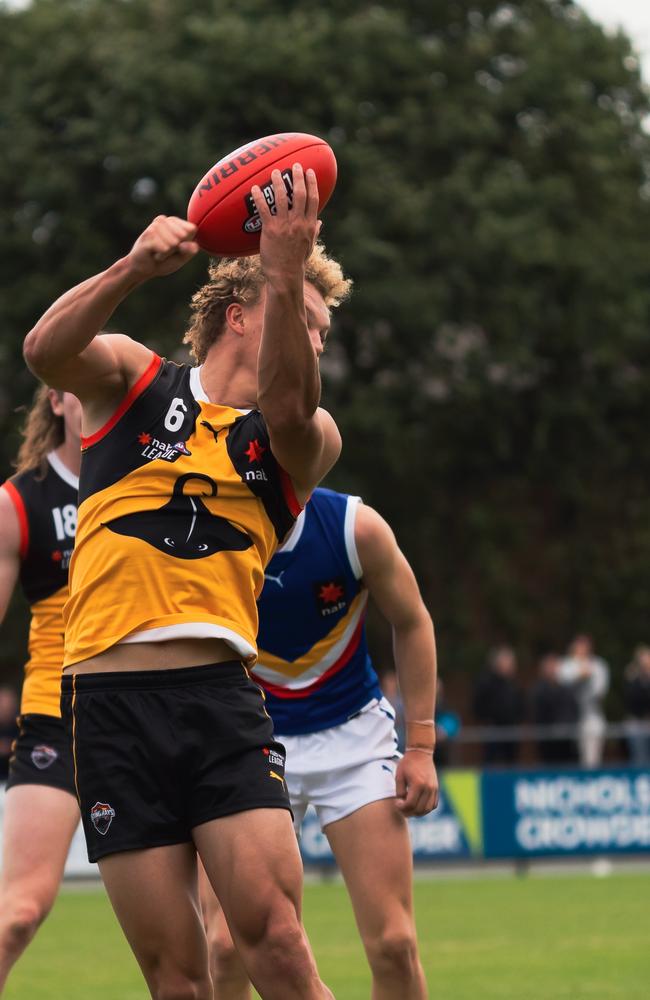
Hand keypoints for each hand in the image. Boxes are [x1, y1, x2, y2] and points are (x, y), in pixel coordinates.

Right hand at [126, 216, 198, 279]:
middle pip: (183, 235)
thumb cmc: (164, 261)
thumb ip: (190, 250)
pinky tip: (154, 254)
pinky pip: (165, 248)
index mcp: (174, 222)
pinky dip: (162, 256)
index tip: (177, 248)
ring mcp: (154, 226)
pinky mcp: (148, 234)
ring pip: (174, 242)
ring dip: (168, 253)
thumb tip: (193, 245)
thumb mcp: (182, 257)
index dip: (187, 243)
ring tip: (159, 253)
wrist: (144, 269)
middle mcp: (164, 220)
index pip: (192, 229)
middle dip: (177, 249)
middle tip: (166, 251)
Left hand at [250, 163, 321, 287]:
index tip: (310, 171)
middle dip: (297, 177)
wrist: (285, 276)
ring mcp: (284, 226)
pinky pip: (264, 209)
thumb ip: (314, 232)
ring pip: (282, 198)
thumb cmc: (297, 263)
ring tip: (274, 172)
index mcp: (309, 225)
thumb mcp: (309, 247)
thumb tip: (320, 223)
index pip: (313, 199)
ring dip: (278, 182)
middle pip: (300, 194)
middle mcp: (298, 223)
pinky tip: (254, 188)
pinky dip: (259, 197)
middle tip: (294, 165)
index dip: (312, 183)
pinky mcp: (270, 230)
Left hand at [395, 751, 438, 816]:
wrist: (420, 752)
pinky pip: (433, 804)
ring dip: (418, 813)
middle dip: (409, 812)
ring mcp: (434, 788)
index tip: (397, 803)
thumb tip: (401, 803)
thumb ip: (400, 791)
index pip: (410, 804)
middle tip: (401, 809)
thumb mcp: (399, 776)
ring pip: (427, 809)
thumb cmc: (407, 763)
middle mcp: (428, 788)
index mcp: (418, 784)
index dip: (402, 808)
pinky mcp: (436, 788)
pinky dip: (426, 809)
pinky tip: (418, 805)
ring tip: (409, 809)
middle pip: (419, 809)